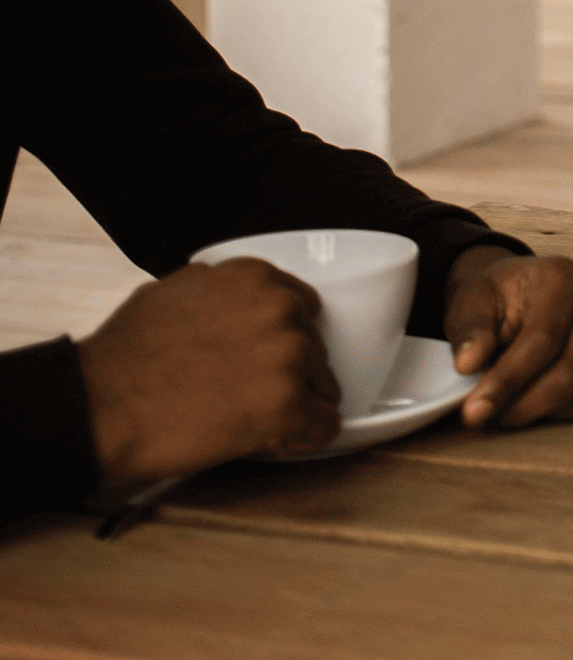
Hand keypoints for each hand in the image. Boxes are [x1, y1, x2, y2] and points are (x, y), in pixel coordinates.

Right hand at [79, 260, 341, 491]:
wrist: (101, 407)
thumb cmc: (126, 357)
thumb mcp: (175, 291)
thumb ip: (219, 292)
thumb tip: (231, 304)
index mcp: (254, 278)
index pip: (301, 306)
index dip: (283, 338)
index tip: (271, 358)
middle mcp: (279, 309)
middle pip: (313, 346)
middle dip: (291, 372)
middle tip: (256, 396)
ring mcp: (287, 356)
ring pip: (322, 385)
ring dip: (299, 404)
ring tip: (260, 423)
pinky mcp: (285, 406)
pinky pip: (323, 426)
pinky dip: (305, 438)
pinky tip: (278, 443)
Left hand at [444, 247, 572, 427]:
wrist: (524, 294)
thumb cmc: (498, 300)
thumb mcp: (471, 303)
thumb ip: (469, 331)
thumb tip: (469, 364)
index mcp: (564, 276)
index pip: (542, 340)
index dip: (506, 381)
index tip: (473, 411)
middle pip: (570, 372)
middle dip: (524, 405)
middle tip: (487, 418)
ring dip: (547, 413)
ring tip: (512, 408)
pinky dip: (571, 414)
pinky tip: (541, 404)